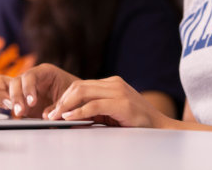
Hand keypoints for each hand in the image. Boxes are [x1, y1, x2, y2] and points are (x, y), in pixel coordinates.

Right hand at [0, 63, 78, 117]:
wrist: (77, 99)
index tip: (32, 103)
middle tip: (21, 112)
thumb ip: (58, 106)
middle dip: (16, 97)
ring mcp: (22, 86)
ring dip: (4, 97)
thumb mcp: (71, 99)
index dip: (28, 88)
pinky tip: (7, 109)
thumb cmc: (75, 95)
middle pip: (15, 81)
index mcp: (45, 72)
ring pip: (2, 83)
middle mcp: (31, 77)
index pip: (30, 75)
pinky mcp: (17, 97)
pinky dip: (1, 100)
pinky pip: (1, 93)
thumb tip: (45, 116)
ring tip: (11, 109)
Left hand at [47, 75, 169, 127]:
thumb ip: (96, 109)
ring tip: (55, 116)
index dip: (64, 98)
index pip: (81, 85)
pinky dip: (78, 111)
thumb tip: (70, 115)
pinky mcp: (122, 103)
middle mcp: (114, 83)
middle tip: (50, 115)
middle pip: (79, 86)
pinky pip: (94, 105)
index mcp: (112, 83)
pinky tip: (69, 117)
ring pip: (83, 92)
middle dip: (61, 101)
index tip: (53, 111)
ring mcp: (119, 91)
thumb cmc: (137, 123)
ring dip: (66, 105)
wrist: (162, 128)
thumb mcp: (113, 112)